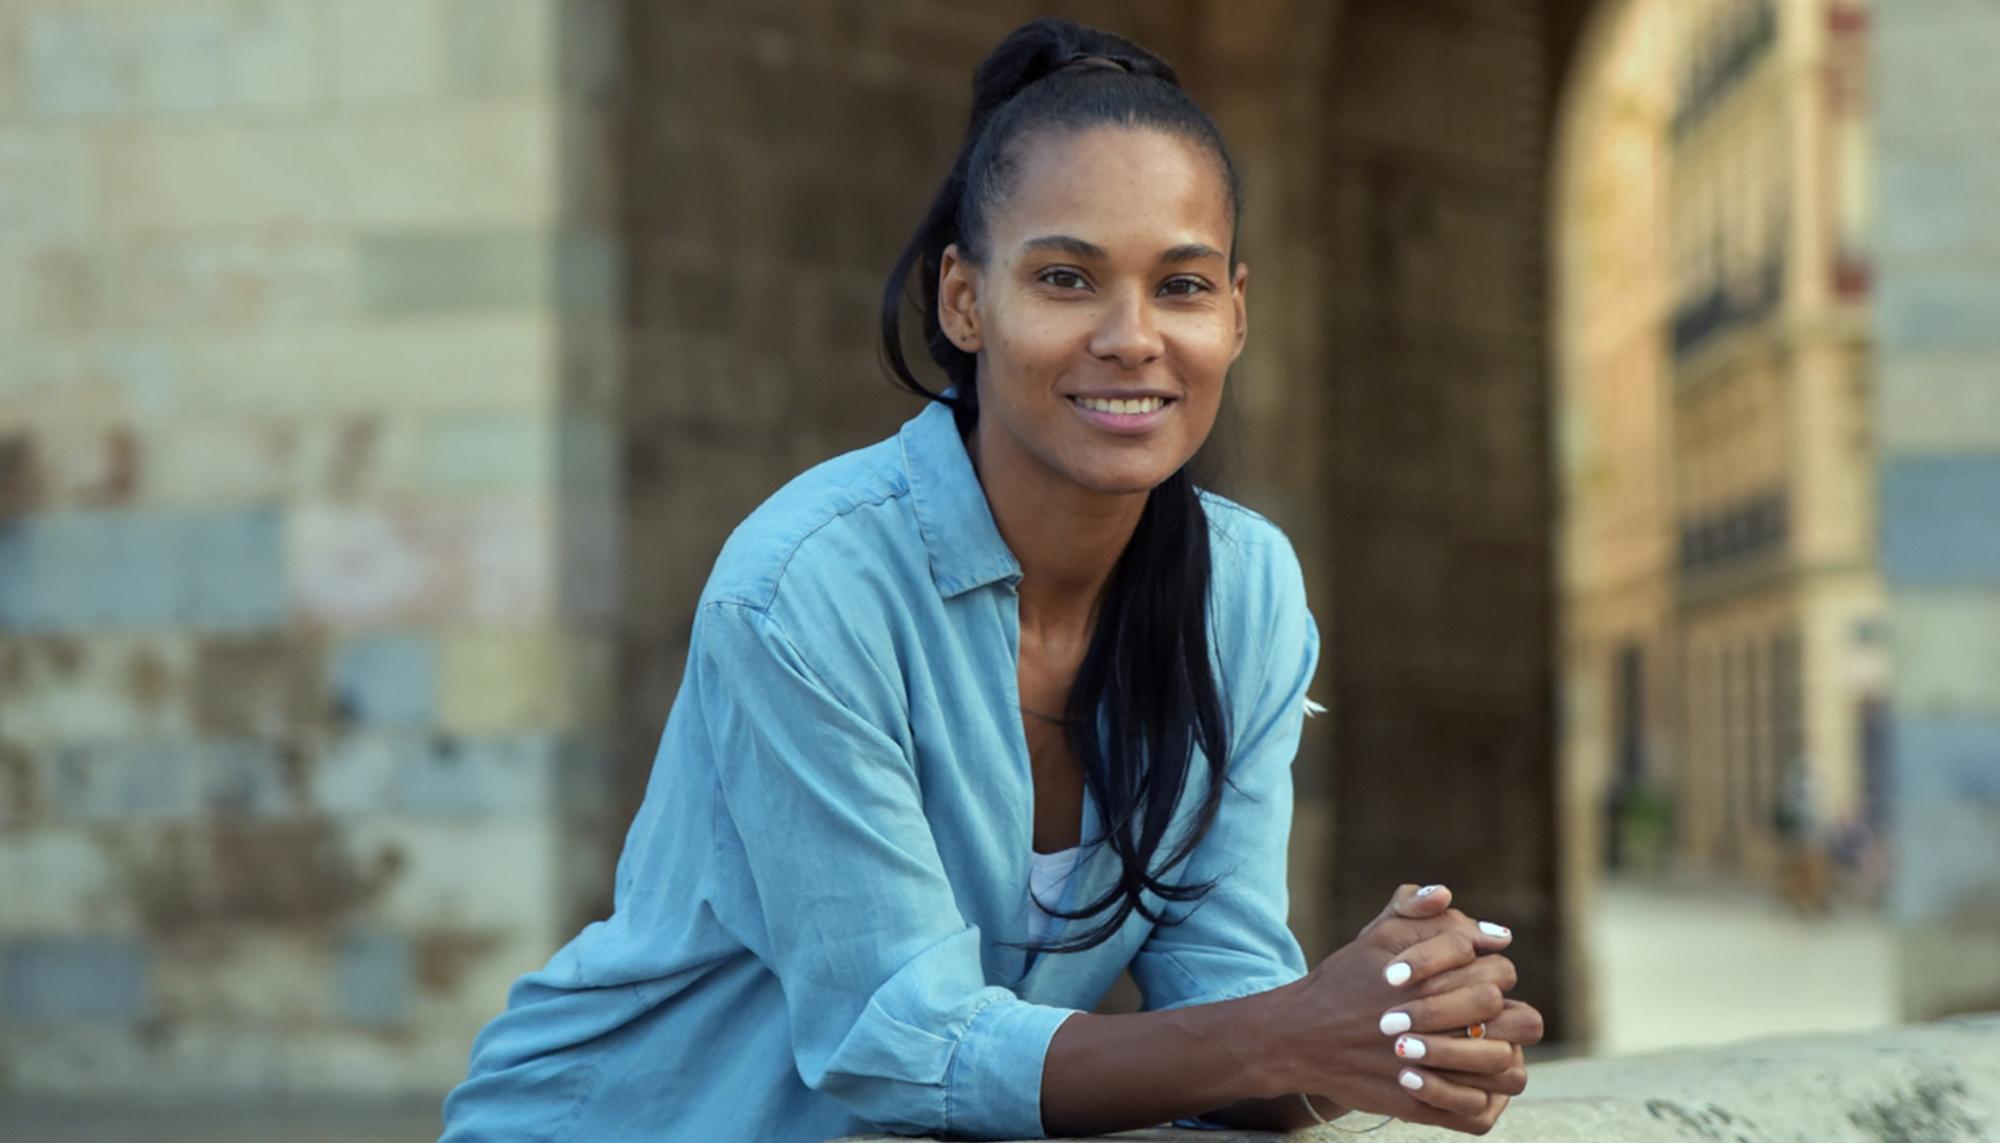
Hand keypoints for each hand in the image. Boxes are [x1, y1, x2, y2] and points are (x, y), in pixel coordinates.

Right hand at [1272, 884, 1516, 1133]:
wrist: (1300, 1037)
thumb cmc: (1344, 982)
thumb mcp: (1374, 934)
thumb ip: (1413, 908)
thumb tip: (1449, 897)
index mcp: (1429, 978)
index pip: (1498, 968)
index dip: (1492, 966)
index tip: (1477, 969)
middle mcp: (1433, 1022)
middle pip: (1507, 1013)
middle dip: (1503, 1008)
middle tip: (1486, 1011)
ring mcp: (1428, 1068)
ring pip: (1504, 1066)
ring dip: (1502, 1053)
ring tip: (1486, 1046)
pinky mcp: (1418, 1105)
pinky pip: (1477, 1111)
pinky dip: (1483, 1097)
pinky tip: (1470, 1080)